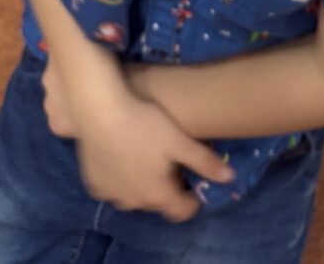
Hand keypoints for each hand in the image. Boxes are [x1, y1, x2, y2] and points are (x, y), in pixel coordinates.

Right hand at [43, 54, 233, 220]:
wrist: (99, 112)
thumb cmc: (144, 125)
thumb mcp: (179, 140)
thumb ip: (204, 161)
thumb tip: (230, 177)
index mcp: (158, 195)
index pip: (181, 211)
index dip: (192, 200)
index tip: (195, 184)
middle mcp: (134, 202)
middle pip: (157, 202)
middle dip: (167, 188)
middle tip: (172, 164)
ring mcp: (111, 195)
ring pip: (134, 197)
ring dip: (144, 185)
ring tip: (148, 159)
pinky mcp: (94, 184)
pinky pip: (113, 189)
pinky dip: (121, 180)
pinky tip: (124, 158)